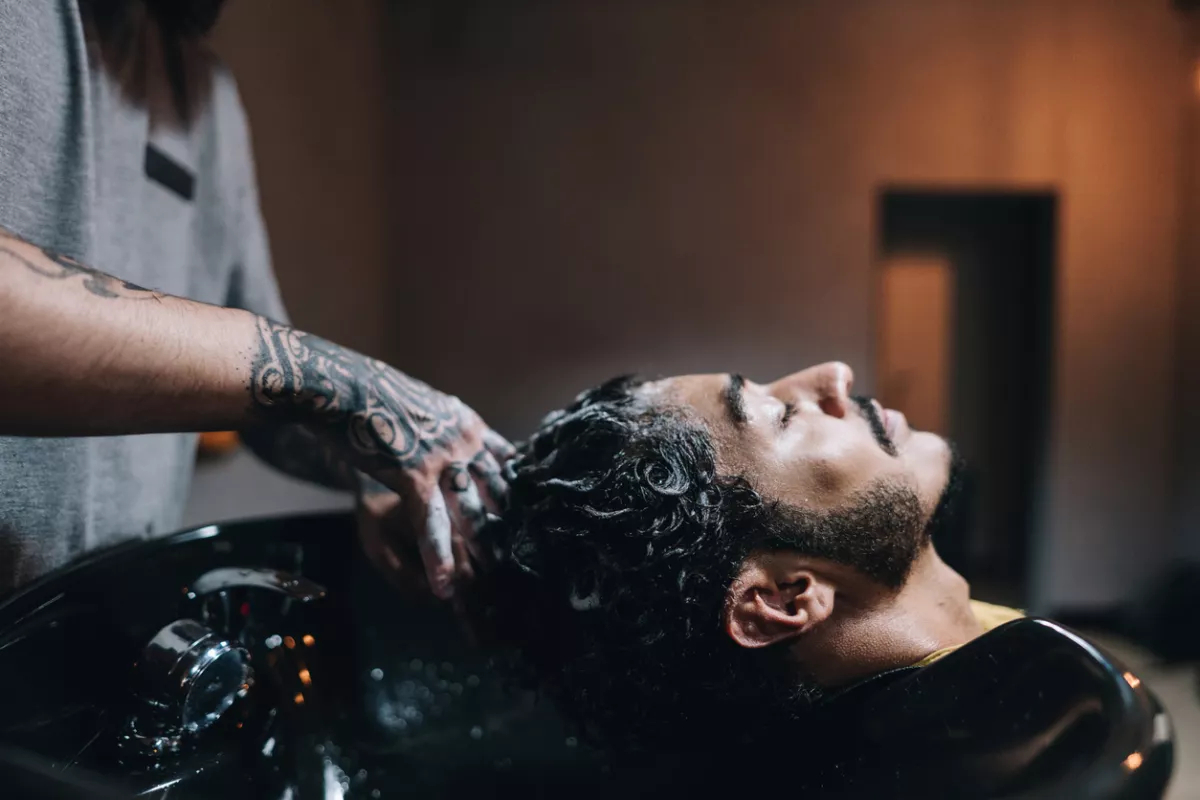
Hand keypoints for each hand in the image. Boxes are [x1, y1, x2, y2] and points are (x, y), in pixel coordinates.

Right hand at [248, 318, 514, 596]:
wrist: (342, 386)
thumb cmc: (373, 393)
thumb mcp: (424, 404)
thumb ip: (446, 425)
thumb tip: (458, 435)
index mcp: (469, 424)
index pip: (507, 464)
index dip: (515, 495)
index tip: (526, 520)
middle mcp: (465, 441)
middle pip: (498, 493)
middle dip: (507, 527)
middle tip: (519, 558)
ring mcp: (443, 459)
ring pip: (472, 513)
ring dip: (482, 550)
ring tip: (492, 582)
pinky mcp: (414, 475)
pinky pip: (431, 524)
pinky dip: (438, 557)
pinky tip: (443, 585)